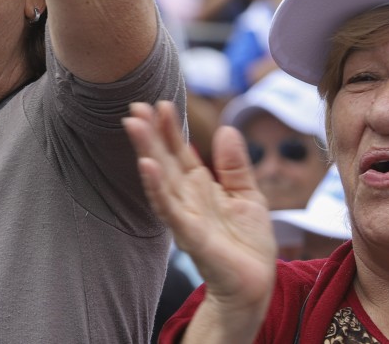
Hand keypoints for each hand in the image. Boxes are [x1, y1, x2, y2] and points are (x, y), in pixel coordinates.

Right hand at [124, 101, 276, 310]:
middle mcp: (186, 198)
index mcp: (200, 186)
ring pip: (161, 178)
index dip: (170, 128)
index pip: (181, 151)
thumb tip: (227, 129)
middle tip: (134, 106)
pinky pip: (169, 208)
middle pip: (164, 159)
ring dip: (146, 151)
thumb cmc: (248, 244)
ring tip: (133, 125)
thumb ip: (235, 165)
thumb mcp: (248, 195)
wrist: (255, 284)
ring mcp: (184, 215)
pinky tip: (146, 166)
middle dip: (149, 133)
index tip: (160, 103)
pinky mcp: (189, 235)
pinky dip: (156, 187)